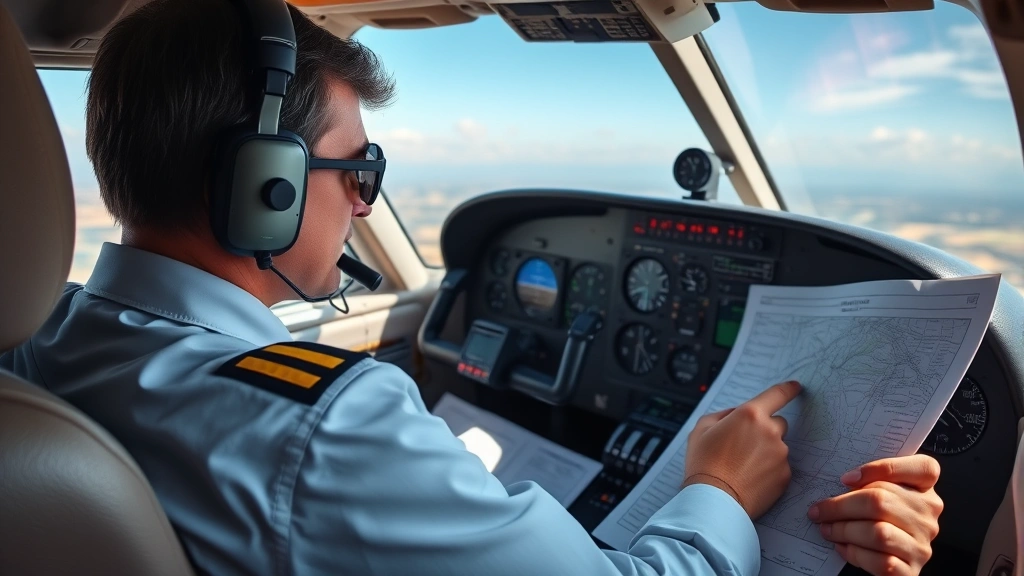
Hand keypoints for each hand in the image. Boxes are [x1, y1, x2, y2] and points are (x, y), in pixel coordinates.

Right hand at [683, 380, 800, 518]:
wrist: (713, 500)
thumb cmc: (703, 463)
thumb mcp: (702, 428)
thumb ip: (723, 415)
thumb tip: (736, 414)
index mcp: (750, 415)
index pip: (777, 394)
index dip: (788, 389)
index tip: (795, 387)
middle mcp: (770, 431)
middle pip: (778, 423)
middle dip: (765, 429)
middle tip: (745, 445)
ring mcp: (780, 455)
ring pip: (778, 446)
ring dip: (766, 451)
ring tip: (743, 466)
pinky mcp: (785, 476)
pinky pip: (780, 467)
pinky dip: (769, 470)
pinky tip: (751, 478)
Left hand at [808, 455, 942, 575]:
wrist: (884, 557)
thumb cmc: (874, 515)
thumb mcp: (875, 491)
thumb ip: (868, 480)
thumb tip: (843, 481)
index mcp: (924, 486)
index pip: (922, 468)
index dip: (880, 468)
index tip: (845, 478)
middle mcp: (928, 514)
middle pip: (882, 501)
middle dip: (842, 506)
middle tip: (818, 510)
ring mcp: (922, 543)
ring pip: (879, 533)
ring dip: (844, 530)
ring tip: (826, 528)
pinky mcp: (912, 570)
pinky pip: (880, 561)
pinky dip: (854, 553)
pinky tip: (842, 546)